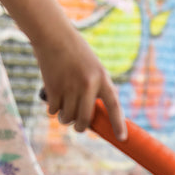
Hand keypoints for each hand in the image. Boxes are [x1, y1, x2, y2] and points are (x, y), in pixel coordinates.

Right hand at [33, 24, 125, 138]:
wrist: (53, 35)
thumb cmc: (75, 52)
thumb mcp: (93, 67)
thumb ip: (96, 87)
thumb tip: (94, 113)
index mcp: (102, 78)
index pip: (114, 105)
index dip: (118, 124)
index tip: (122, 138)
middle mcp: (87, 85)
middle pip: (85, 119)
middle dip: (81, 127)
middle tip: (79, 127)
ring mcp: (70, 87)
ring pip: (68, 117)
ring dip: (65, 119)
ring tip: (64, 112)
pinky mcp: (53, 88)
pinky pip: (54, 110)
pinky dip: (53, 110)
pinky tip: (53, 103)